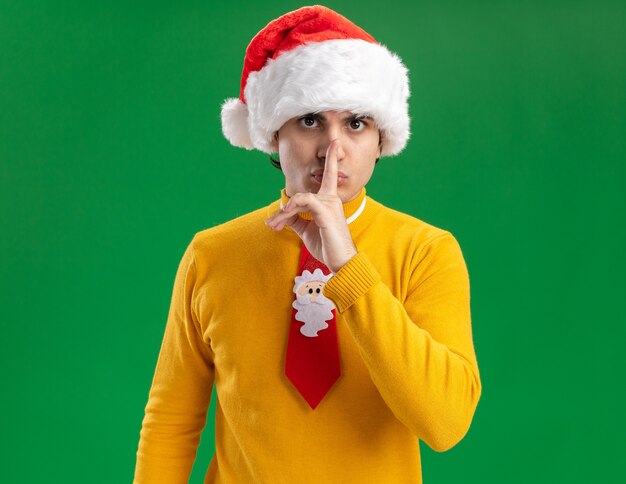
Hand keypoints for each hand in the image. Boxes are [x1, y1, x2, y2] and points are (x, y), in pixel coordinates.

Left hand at [265, 139, 357, 272]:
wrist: (341, 262)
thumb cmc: (328, 246)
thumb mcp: (307, 231)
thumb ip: (296, 219)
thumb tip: (284, 213)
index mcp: (329, 201)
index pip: (330, 175)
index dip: (332, 159)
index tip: (336, 143)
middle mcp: (331, 199)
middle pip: (301, 195)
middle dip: (284, 210)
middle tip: (271, 225)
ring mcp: (329, 205)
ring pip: (298, 199)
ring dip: (282, 215)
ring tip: (274, 227)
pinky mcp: (326, 213)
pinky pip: (304, 202)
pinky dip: (291, 209)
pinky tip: (283, 219)